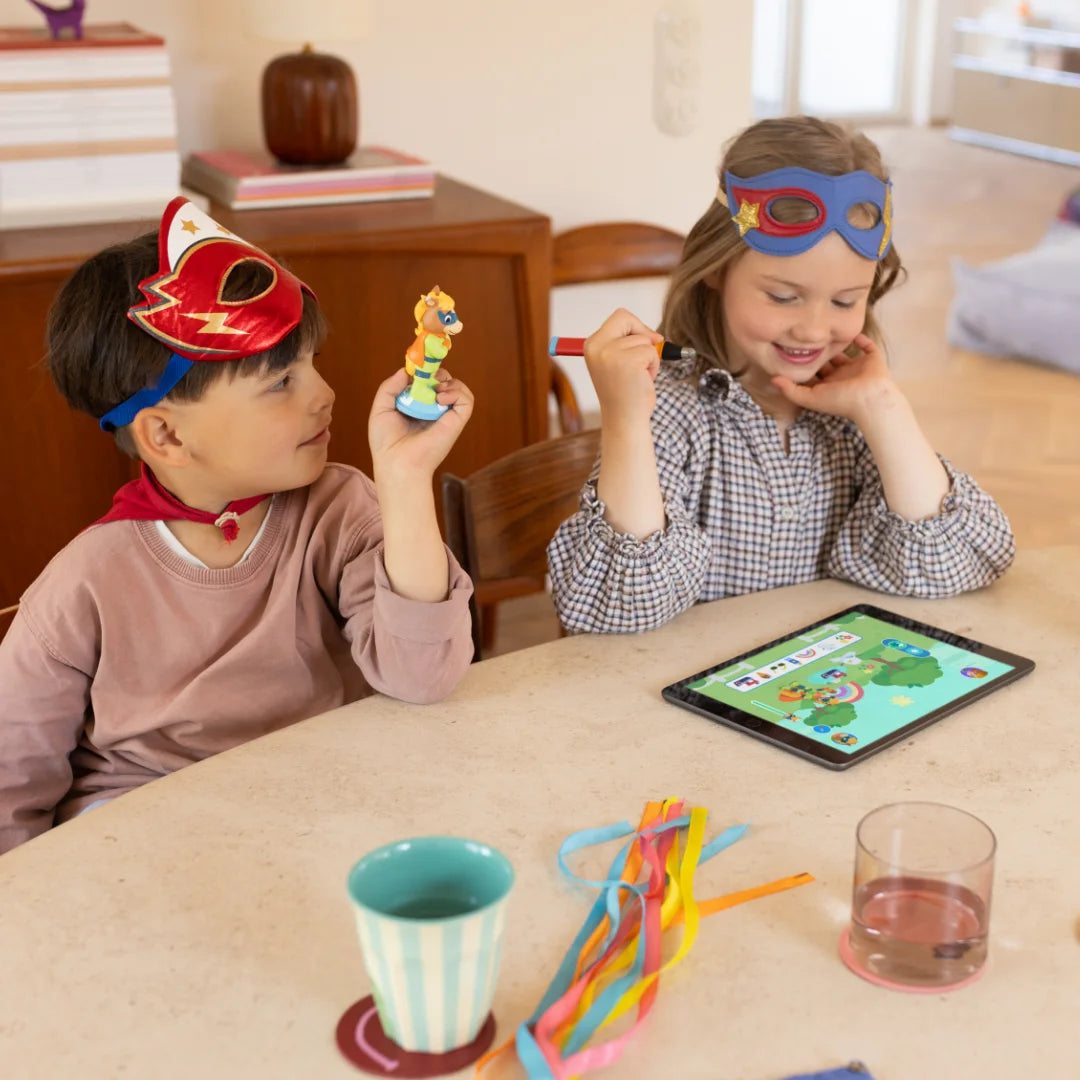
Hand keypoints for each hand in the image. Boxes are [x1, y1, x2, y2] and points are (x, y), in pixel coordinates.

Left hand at [368, 367, 473, 481]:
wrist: (397, 463)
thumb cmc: (386, 442)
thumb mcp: (381, 408)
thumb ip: (390, 386)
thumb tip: (406, 371)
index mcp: (417, 407)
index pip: (427, 382)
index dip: (424, 371)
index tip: (417, 367)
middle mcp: (433, 410)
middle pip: (443, 381)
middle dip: (436, 373)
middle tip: (425, 378)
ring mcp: (446, 416)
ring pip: (458, 388)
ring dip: (448, 381)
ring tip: (434, 390)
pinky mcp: (456, 422)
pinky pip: (466, 400)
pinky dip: (457, 391)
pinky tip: (440, 397)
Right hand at [584, 308, 663, 429]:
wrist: (624, 420)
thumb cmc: (624, 394)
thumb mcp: (617, 362)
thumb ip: (627, 344)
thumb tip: (655, 335)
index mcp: (591, 345)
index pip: (618, 317)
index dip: (635, 327)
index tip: (645, 342)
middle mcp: (597, 347)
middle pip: (626, 318)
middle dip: (643, 332)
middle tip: (646, 355)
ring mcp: (611, 354)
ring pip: (643, 339)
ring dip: (649, 357)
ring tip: (639, 376)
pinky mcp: (628, 361)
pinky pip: (651, 352)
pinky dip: (653, 366)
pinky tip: (644, 380)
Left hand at [770, 333, 902, 427]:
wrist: (870, 398)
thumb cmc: (840, 400)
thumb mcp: (810, 398)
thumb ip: (790, 390)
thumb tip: (773, 379)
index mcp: (827, 386)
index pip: (813, 373)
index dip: (804, 364)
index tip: (792, 350)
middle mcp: (841, 376)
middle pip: (827, 361)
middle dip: (818, 351)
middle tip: (806, 335)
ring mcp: (857, 368)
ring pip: (844, 353)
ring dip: (836, 344)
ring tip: (826, 328)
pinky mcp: (872, 359)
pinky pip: (867, 346)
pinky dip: (861, 338)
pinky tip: (850, 331)